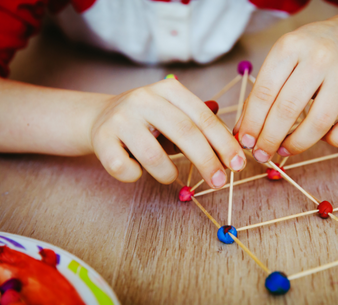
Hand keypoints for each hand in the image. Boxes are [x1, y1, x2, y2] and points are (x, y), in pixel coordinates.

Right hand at [91, 79, 245, 186]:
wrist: (99, 117)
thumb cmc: (148, 122)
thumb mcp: (176, 114)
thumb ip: (202, 125)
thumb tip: (235, 145)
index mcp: (169, 90)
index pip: (203, 117)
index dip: (224, 142)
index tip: (238, 164)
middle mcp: (144, 99)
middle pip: (184, 133)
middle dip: (207, 161)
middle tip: (219, 182)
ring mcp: (120, 118)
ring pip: (154, 156)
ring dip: (168, 174)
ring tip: (169, 176)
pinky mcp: (101, 139)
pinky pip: (124, 168)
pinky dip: (135, 175)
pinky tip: (137, 170)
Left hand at [234, 20, 337, 161]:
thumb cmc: (306, 55)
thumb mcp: (280, 62)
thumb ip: (261, 95)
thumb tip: (242, 133)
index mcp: (290, 47)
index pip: (265, 92)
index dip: (252, 122)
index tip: (246, 142)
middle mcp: (318, 58)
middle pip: (288, 108)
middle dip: (270, 138)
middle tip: (261, 155)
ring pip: (320, 121)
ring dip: (297, 144)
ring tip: (283, 150)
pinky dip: (335, 139)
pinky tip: (322, 138)